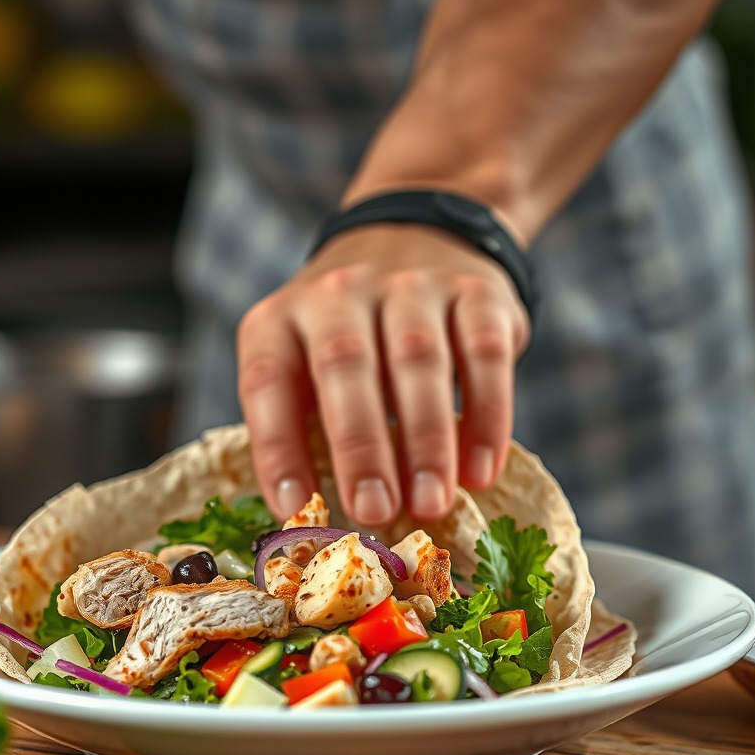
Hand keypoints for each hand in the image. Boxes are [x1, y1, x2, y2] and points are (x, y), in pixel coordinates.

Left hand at [236, 224, 530, 524]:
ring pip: (419, 360)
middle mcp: (340, 292)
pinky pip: (484, 354)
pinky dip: (487, 417)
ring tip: (431, 504)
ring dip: (427, 441)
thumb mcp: (303, 363)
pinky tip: (482, 472)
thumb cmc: (347, 336)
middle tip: (375, 511)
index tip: (294, 507)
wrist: (414, 236)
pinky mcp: (475, 292)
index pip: (267, 380)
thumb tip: (313, 517)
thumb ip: (302, 425)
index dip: (277, 446)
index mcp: (282, 318)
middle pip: (346, 366)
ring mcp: (410, 285)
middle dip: (361, 446)